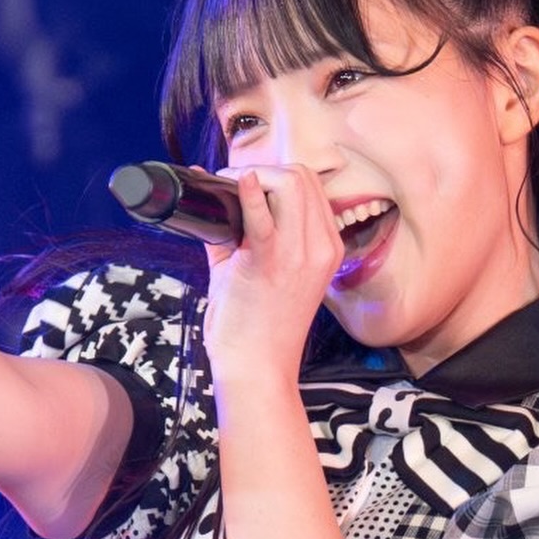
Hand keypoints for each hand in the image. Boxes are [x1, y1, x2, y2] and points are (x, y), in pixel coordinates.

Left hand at [201, 165, 342, 383]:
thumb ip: (240, 237)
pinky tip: (232, 182)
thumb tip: (212, 203)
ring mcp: (300, 254)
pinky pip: (262, 215)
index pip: (312, 188)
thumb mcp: (260, 275)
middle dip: (267, 168)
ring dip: (255, 174)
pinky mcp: (270, 263)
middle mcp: (320, 248)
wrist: (256, 370)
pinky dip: (248, 190)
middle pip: (303, 176)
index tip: (248, 181)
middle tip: (234, 182)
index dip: (278, 175)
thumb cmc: (257, 330)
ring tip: (229, 185)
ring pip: (290, 181)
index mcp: (325, 249)